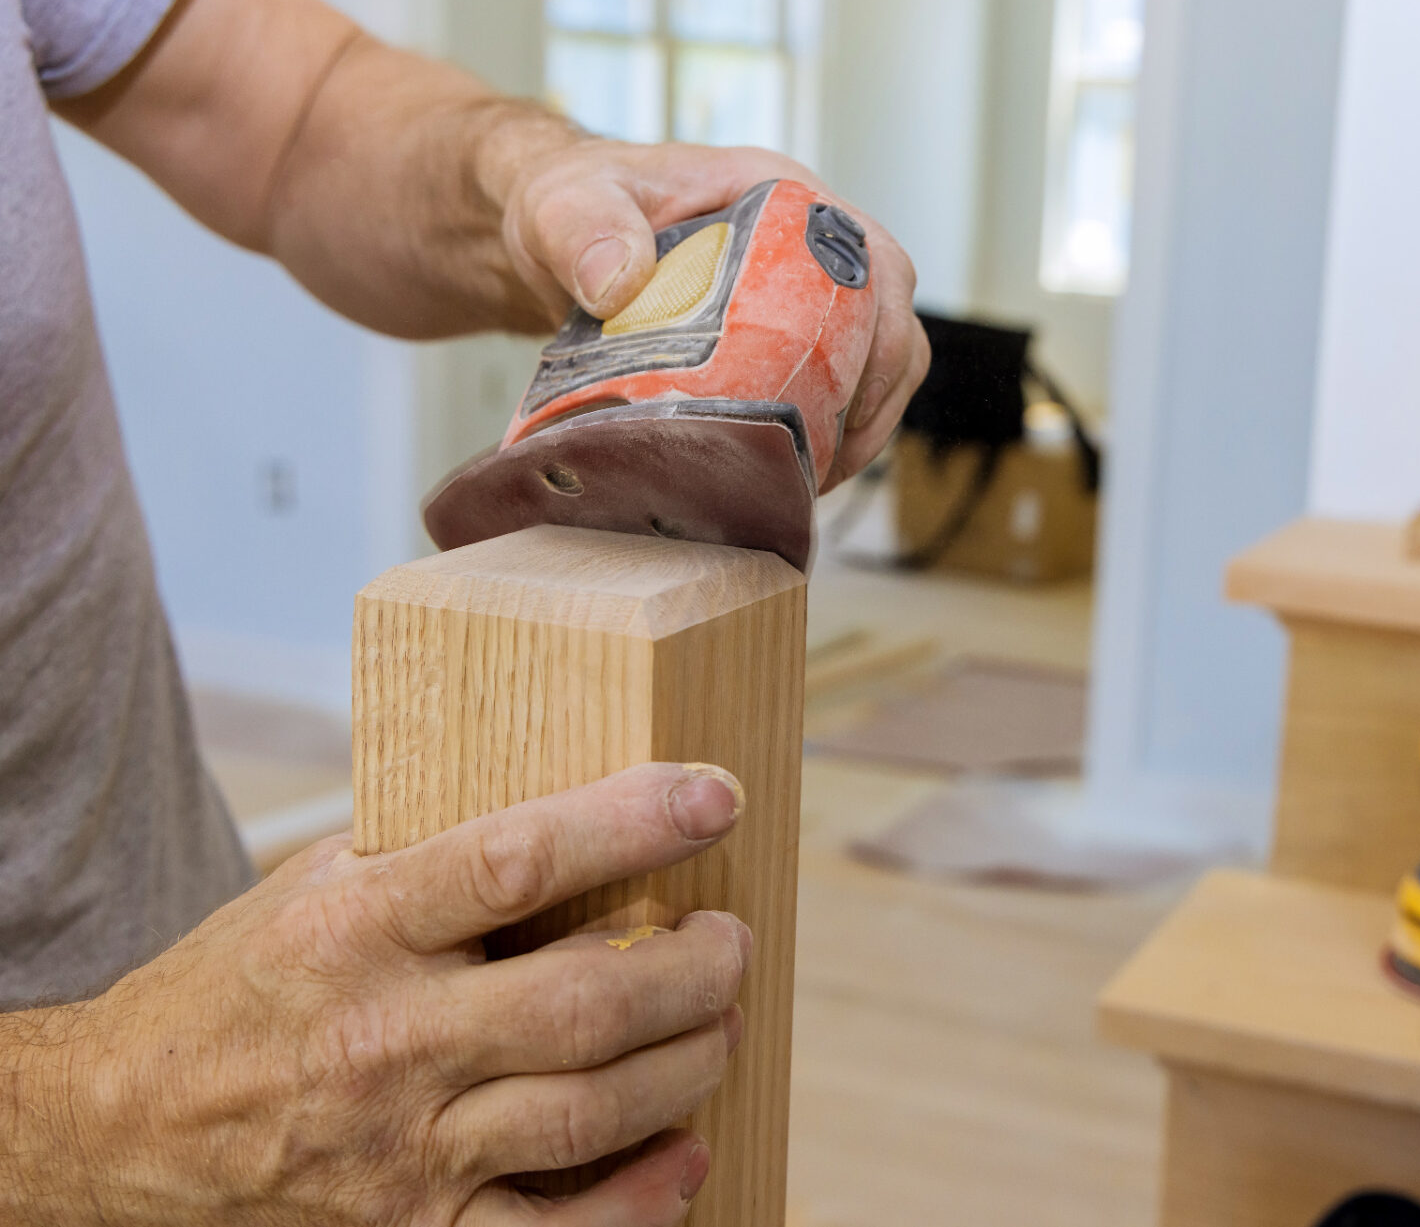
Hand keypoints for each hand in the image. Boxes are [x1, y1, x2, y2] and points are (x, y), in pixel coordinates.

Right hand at [21, 764, 751, 1225]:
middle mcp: (385, 1041)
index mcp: (357, 930)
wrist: (123, 1124)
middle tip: (731, 941)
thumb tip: (594, 811)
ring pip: (594, 1110)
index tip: (711, 798)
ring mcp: (401, 1151)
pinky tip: (685, 1148)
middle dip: (696, 968)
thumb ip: (438, 853)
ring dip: (691, 1061)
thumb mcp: (318, 884)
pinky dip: (644, 1198)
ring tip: (719, 1021)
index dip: (631, 823)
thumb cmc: (245, 986)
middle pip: (586, 1003)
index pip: (516, 861)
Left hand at [498, 139, 930, 487]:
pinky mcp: (784, 338)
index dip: (880, 333)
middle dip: (876, 397)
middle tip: (830, 462)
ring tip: (816, 478)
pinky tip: (793, 469)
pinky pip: (836, 385)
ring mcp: (802, 293)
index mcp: (783, 196)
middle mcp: (808, 242)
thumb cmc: (568, 201)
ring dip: (862, 422)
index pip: (873, 261)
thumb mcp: (563, 205)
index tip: (847, 398)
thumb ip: (582, 228)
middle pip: (890, 321)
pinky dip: (829, 430)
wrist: (552, 236)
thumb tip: (618, 280)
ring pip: (875, 360)